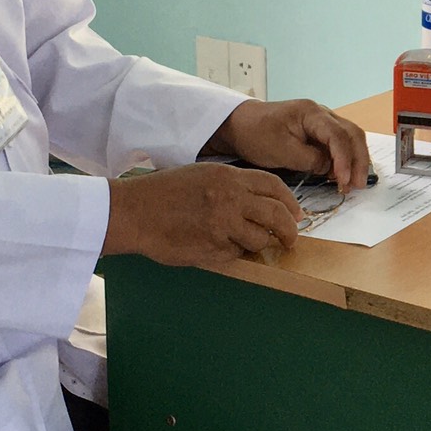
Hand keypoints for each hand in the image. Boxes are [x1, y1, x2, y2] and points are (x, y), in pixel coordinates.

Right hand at [104, 160, 304, 266]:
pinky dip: (232, 253)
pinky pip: (235, 254)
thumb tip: (261, 203)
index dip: (290, 202)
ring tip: (246, 244)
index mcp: (228, 177)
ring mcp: (223, 224)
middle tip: (290, 239)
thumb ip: (232, 186)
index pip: (274, 186)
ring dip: (258, 244)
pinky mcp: (213, 247)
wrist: (134, 212)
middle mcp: (230, 198)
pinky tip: (216, 246)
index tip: (296, 214)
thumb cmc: (164, 193)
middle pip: (277, 215)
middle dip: (289, 230)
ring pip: (259, 239)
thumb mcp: (202, 175)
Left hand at [210, 96, 369, 192]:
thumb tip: (331, 169)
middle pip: (353, 134)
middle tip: (358, 185)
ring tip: (352, 185)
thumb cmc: (256, 134)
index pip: (338, 135)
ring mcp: (322, 123)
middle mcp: (323, 114)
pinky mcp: (319, 133)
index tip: (344, 180)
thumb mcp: (280, 150)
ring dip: (355, 161)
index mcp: (311, 113)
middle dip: (359, 161)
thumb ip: (309, 160)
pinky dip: (345, 161)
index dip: (345, 159)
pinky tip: (342, 177)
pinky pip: (340, 145)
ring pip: (350, 139)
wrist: (240, 125)